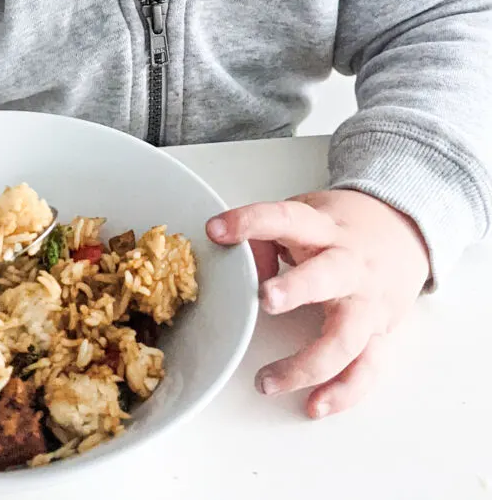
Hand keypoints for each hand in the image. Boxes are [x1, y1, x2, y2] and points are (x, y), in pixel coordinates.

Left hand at [206, 189, 429, 417]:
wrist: (403, 229)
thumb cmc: (342, 225)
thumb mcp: (306, 213)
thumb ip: (268, 235)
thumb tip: (241, 267)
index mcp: (324, 228)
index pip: (286, 219)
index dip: (250, 222)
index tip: (216, 230)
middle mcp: (349, 265)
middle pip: (327, 277)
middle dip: (297, 288)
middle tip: (266, 300)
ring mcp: (367, 303)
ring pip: (345, 338)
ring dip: (307, 363)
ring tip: (267, 381)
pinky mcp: (382, 333)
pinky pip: (366, 369)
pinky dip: (343, 392)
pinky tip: (314, 405)